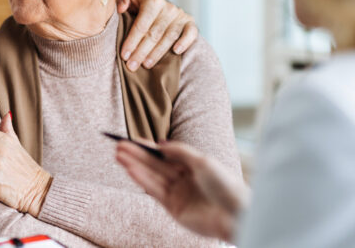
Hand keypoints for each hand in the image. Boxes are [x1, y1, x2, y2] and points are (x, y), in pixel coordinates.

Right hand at [115, 140, 248, 241]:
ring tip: (119, 156)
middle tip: (118, 146)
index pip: (164, 154)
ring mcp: (177, 194)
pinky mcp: (173, 208)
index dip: (148, 147)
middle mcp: (183, 179)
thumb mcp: (202, 160)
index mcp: (192, 166)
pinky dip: (142, 180)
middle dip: (136, 155)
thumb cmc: (225, 185)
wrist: (235, 213)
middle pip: (155, 165)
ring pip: (152, 177)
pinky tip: (130, 170)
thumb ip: (179, 151)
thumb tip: (160, 144)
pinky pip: (154, 191)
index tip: (131, 140)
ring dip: (135, 166)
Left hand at [117, 0, 198, 69]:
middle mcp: (168, 6)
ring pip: (169, 37)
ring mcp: (180, 15)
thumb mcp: (130, 0)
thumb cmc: (140, 6)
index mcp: (152, 0)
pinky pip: (191, 32)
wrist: (159, 6)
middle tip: (131, 66)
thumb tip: (120, 8)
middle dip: (141, 51)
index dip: (132, 41)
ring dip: (157, 53)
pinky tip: (176, 52)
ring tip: (146, 65)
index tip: (124, 55)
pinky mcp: (190, 22)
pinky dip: (185, 42)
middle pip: (154, 33)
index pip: (141, 24)